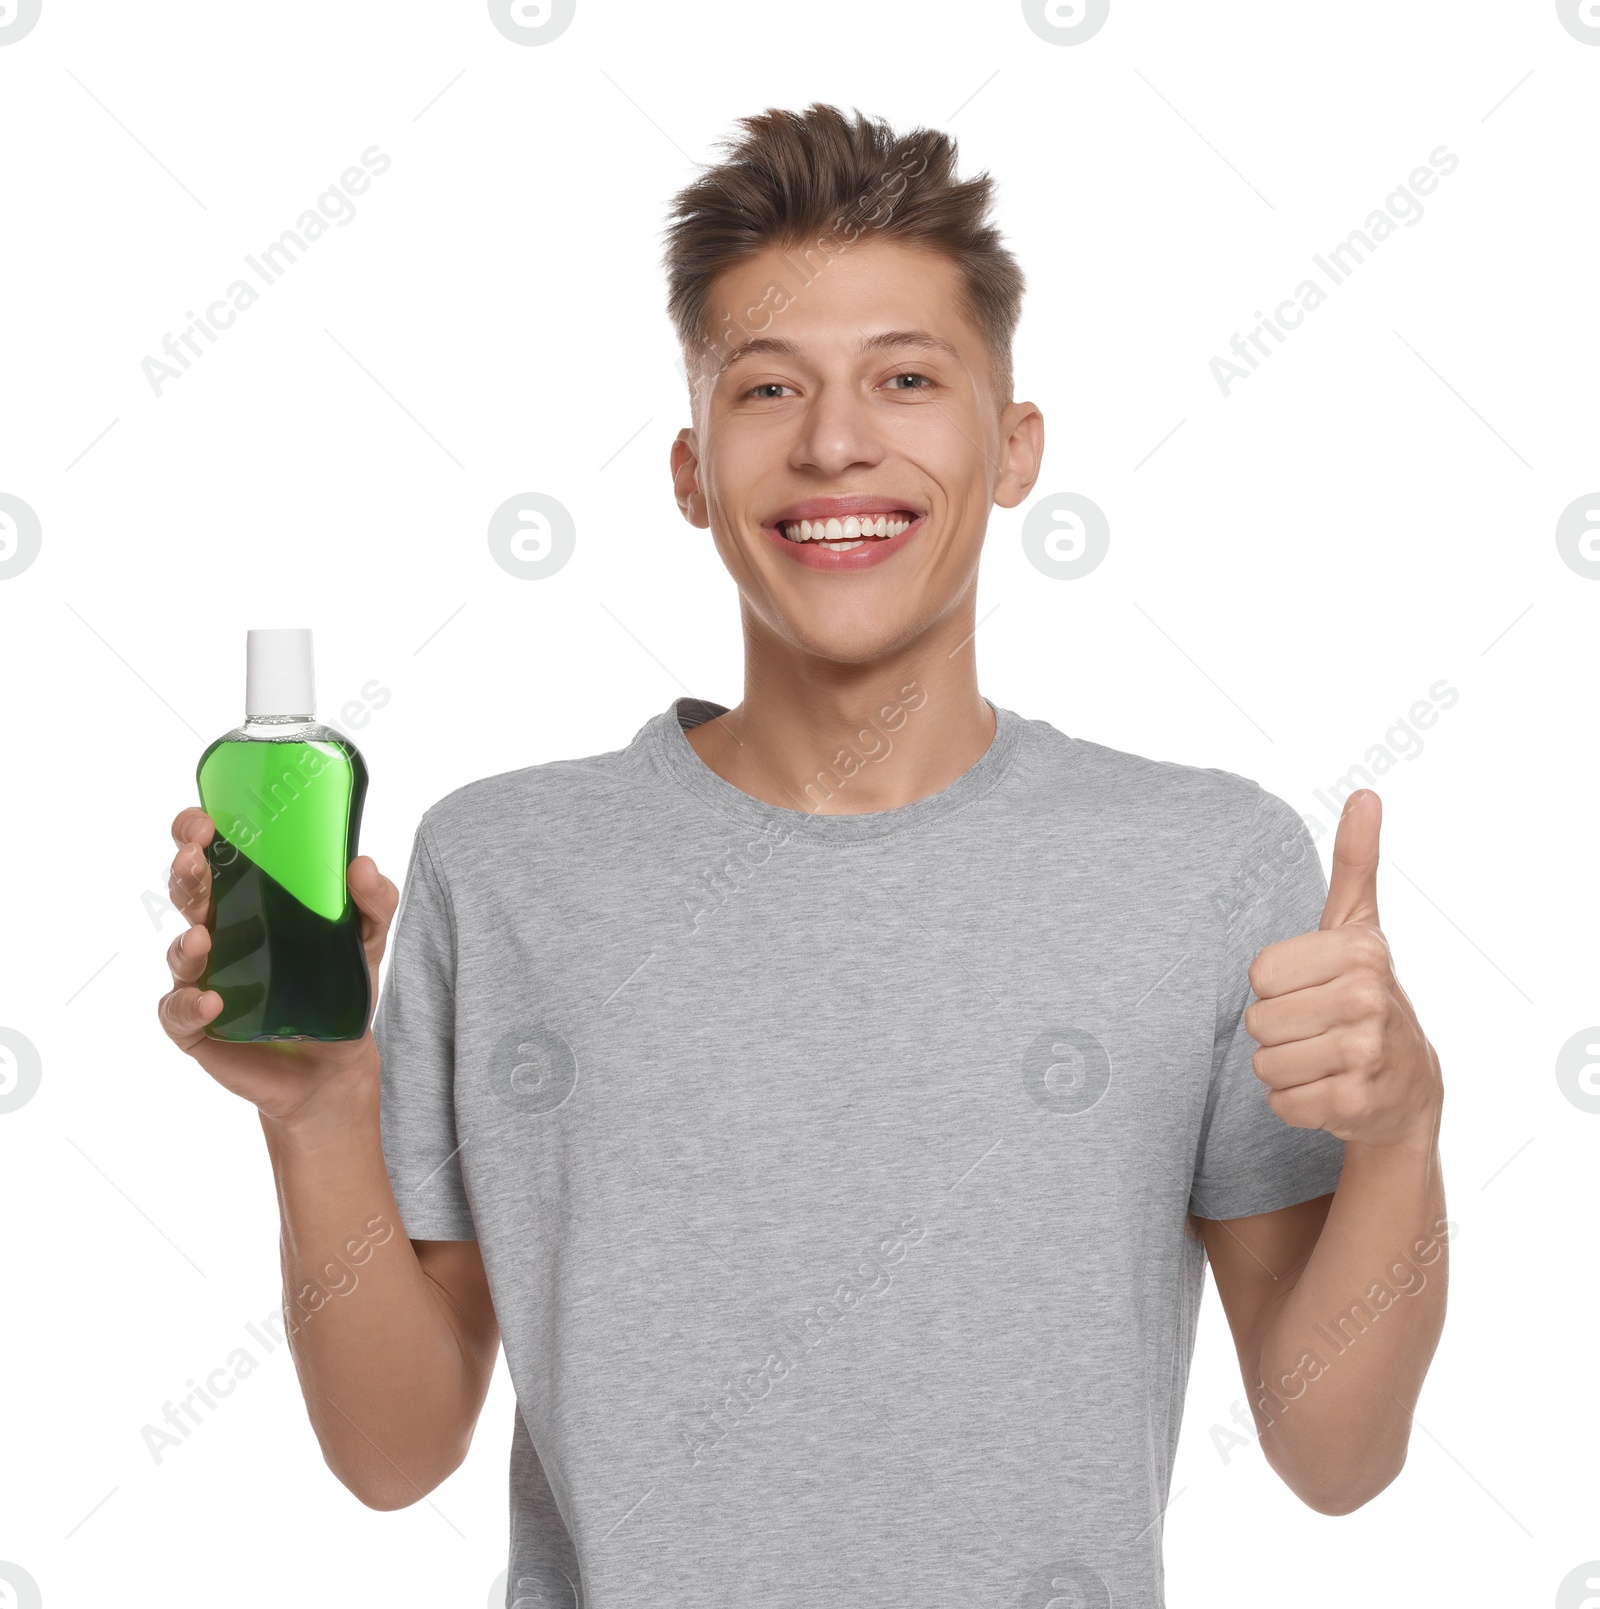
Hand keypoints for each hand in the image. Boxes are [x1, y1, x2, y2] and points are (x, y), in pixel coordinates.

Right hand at [157, 806, 399, 1130]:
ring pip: (179, 950)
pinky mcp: (197, 1024)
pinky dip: (191, 1005)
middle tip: (193, 859)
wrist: (335, 1063)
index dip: (196, 834)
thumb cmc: (340, 987)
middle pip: (188, 893)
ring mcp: (204, 977)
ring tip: (203, 939)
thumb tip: (363, 866)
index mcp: (249, 898)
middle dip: (185, 872)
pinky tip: (213, 1001)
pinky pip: (179, 1010)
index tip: (203, 822)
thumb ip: (374, 903)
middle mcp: (219, 931)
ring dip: (185, 942)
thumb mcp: (368, 940)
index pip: (210, 855)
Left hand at [1243, 790, 1441, 1149]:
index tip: (1314, 988)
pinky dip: (1296, 1103)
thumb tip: (1366, 794)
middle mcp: (1367, 1000)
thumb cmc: (1366, 995)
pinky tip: (1331, 1090)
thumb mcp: (1359, 925)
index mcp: (1359, 952)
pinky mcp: (1353, 1104)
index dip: (1277, 987)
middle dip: (1279, 1030)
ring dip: (1285, 1068)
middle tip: (1320, 1028)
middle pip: (1257, 1022)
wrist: (1409, 1085)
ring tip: (1325, 1058)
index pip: (1258, 974)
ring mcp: (1365, 1055)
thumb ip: (1355, 861)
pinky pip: (1280, 1103)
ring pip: (1263, 1065)